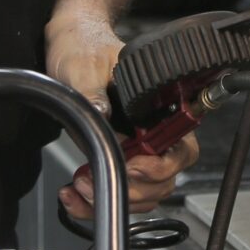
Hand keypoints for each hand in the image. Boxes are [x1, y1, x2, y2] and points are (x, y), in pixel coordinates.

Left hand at [44, 6, 197, 216]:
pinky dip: (93, 204)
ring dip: (111, 199)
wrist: (68, 45)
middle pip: (163, 180)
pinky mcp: (115, 158)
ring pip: (142, 194)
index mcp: (160, 107)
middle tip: (92, 182)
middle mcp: (154, 131)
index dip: (160, 166)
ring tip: (78, 187)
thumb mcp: (84, 67)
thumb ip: (94, 92)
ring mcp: (136, 148)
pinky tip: (73, 195)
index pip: (181, 149)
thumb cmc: (84, 47)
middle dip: (131, 190)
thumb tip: (103, 115)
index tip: (133, 166)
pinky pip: (117, 192)